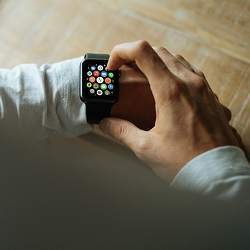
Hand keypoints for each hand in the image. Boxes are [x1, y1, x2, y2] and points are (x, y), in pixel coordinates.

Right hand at [94, 40, 241, 179]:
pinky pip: (190, 72)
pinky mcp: (210, 96)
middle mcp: (190, 82)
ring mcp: (203, 87)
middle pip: (158, 52)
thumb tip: (104, 124)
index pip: (142, 52)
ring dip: (156, 63)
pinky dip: (173, 72)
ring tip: (144, 79)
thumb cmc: (185, 162)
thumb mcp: (146, 148)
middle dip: (136, 57)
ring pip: (176, 59)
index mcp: (171, 91)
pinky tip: (167, 89)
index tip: (113, 67)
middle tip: (125, 73)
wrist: (217, 174)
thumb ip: (121, 132)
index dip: (121, 52)